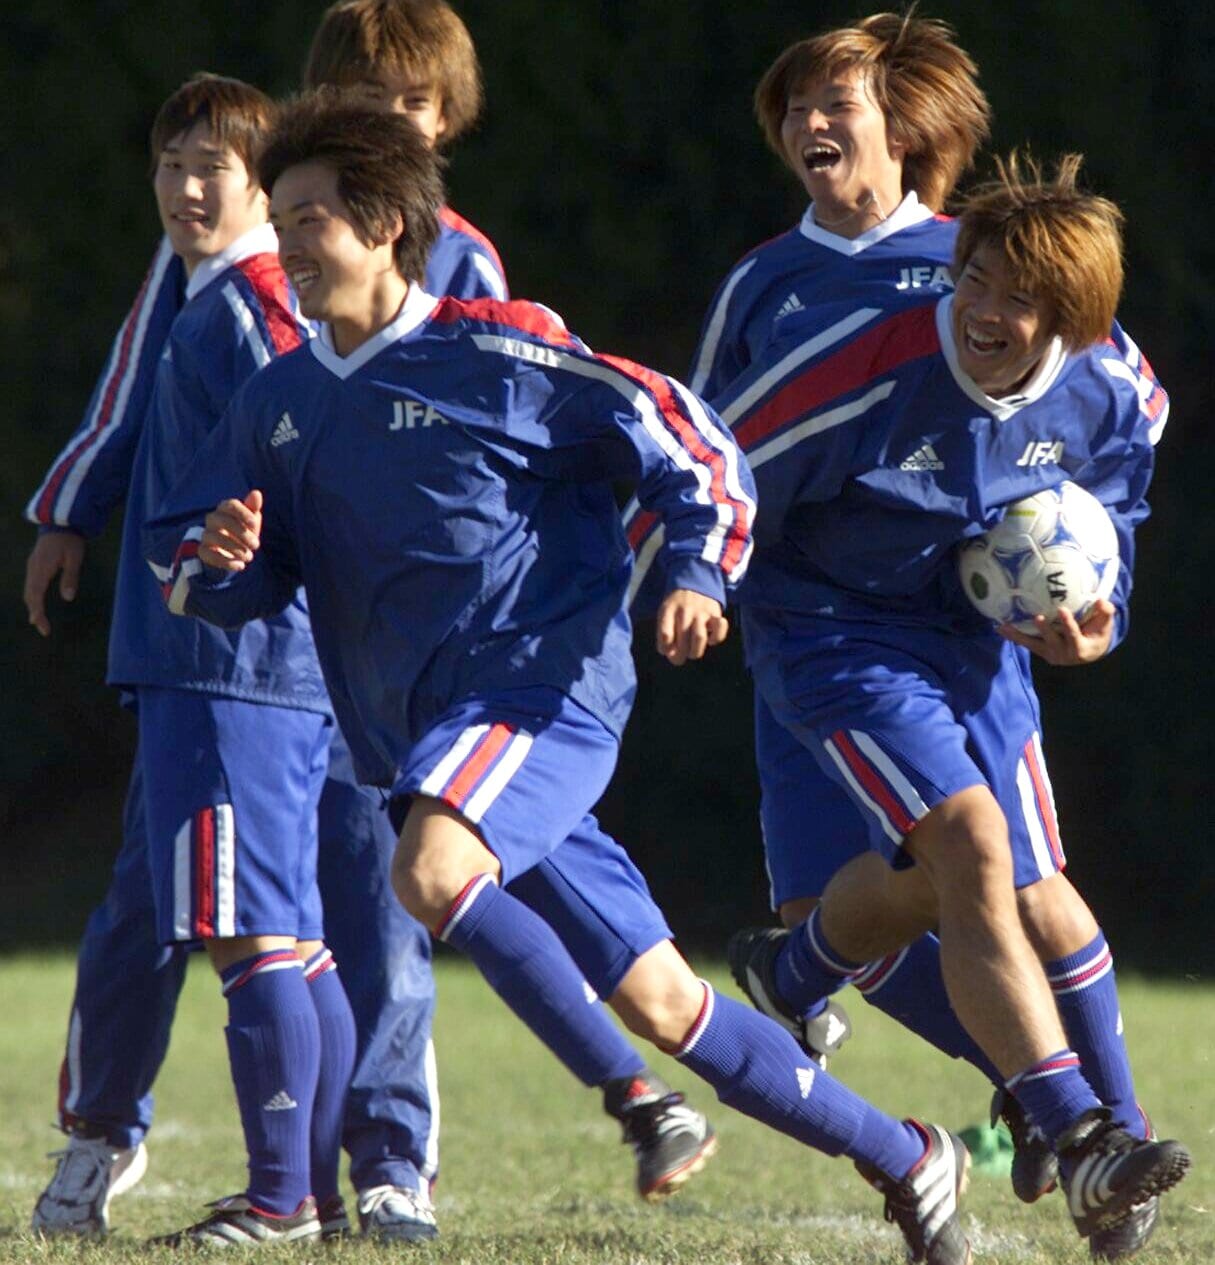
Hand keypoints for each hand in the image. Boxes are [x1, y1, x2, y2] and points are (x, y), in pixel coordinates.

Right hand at [24, 531, 84, 636]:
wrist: (61, 523)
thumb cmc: (70, 541)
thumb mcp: (75, 559)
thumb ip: (70, 577)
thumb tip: (67, 598)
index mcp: (41, 569)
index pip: (36, 595)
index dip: (38, 612)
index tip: (42, 626)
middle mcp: (33, 569)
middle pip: (30, 596)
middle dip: (36, 614)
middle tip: (44, 631)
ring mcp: (32, 566)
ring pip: (29, 591)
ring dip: (33, 607)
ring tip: (40, 622)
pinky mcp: (35, 565)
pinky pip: (31, 585)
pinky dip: (33, 597)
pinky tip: (37, 604)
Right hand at [199, 489, 262, 570]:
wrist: (233, 553)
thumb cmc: (243, 532)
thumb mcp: (251, 521)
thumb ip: (253, 508)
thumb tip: (256, 493)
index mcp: (225, 509)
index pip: (230, 505)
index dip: (243, 513)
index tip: (254, 525)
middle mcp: (213, 519)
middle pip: (222, 520)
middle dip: (241, 533)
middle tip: (256, 545)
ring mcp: (206, 535)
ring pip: (215, 537)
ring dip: (235, 548)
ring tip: (249, 557)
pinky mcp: (203, 551)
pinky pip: (208, 555)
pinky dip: (225, 562)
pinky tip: (240, 566)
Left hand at [656, 589, 728, 664]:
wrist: (695, 580)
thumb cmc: (677, 605)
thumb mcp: (664, 613)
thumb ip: (664, 634)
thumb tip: (671, 655)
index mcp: (668, 611)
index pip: (665, 635)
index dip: (666, 649)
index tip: (667, 650)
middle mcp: (684, 611)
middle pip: (682, 642)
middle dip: (680, 656)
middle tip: (681, 656)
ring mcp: (701, 612)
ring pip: (699, 638)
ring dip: (695, 651)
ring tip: (693, 652)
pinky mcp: (715, 613)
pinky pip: (720, 629)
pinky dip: (717, 638)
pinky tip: (711, 640)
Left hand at [998, 599, 1114, 664]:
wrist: (1089, 654)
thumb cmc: (1097, 636)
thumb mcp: (1105, 626)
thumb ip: (1105, 612)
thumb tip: (1100, 600)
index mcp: (1080, 648)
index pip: (1073, 635)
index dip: (1067, 624)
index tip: (1062, 610)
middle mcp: (1063, 653)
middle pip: (1052, 640)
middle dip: (1044, 629)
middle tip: (1038, 616)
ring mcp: (1049, 653)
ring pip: (1033, 644)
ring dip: (1019, 635)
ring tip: (1005, 626)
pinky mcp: (1039, 651)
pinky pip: (1025, 643)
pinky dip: (1013, 636)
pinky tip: (1000, 627)